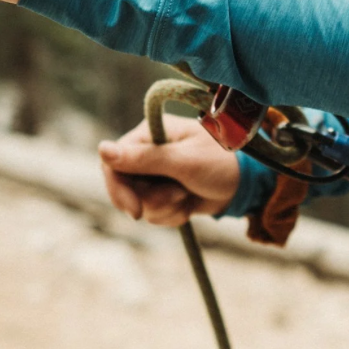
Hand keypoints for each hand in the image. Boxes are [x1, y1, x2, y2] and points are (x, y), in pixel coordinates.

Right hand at [99, 115, 240, 225]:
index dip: (119, 189)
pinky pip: (154, 213)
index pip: (113, 163)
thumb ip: (144, 158)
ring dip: (166, 207)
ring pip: (140, 204)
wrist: (246, 182)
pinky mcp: (164, 192)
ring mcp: (155, 173)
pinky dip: (172, 214)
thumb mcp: (184, 161)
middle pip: (124, 188)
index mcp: (150, 134)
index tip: (135, 212)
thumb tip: (101, 149)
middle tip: (178, 197)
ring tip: (188, 194)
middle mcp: (148, 152)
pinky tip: (190, 204)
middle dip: (151, 201)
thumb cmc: (222, 161)